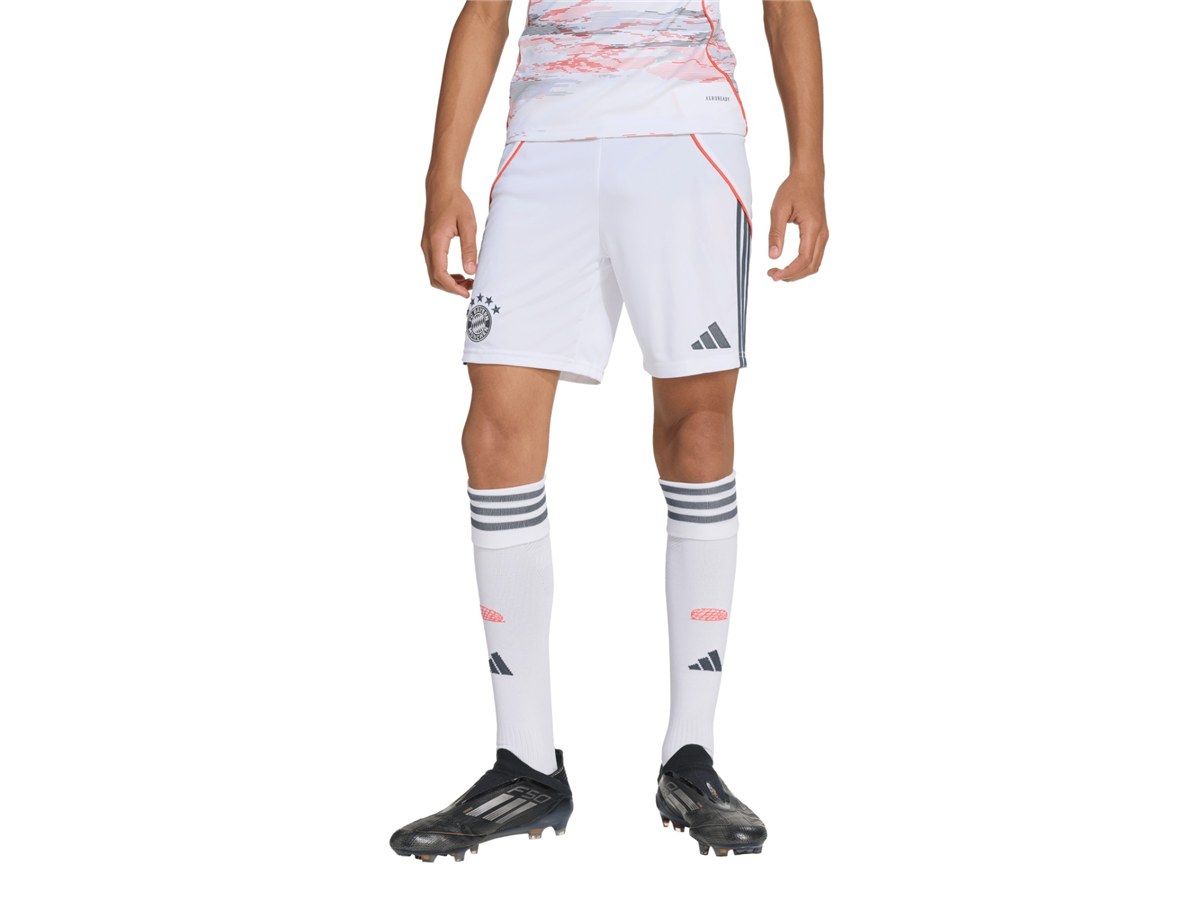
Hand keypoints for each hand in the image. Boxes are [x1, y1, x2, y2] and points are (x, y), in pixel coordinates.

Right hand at [421, 181, 477, 297]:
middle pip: (434, 278)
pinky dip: (445, 274)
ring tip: (468, 281)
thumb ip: (469, 248)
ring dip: (449, 282)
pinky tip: (460, 273)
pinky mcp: (428, 244)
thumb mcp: (468, 224)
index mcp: (435, 242)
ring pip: (433, 273)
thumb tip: (471, 271)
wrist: (441, 187)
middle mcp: (427, 246)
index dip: (452, 288)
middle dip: (451, 287)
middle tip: (471, 288)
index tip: (467, 293)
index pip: (440, 273)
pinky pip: (434, 265)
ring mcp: (426, 245)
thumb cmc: (455, 202)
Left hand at [767, 173, 828, 281]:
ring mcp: (824, 234)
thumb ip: (776, 233)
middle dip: (792, 275)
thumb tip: (773, 256)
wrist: (808, 176)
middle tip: (773, 275)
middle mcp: (822, 233)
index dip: (789, 271)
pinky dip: (803, 265)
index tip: (773, 275)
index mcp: (812, 228)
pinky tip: (790, 265)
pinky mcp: (821, 234)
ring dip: (798, 273)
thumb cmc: (794, 189)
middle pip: (811, 266)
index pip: (804, 259)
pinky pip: (815, 256)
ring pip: (815, 264)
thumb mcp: (779, 209)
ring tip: (780, 272)